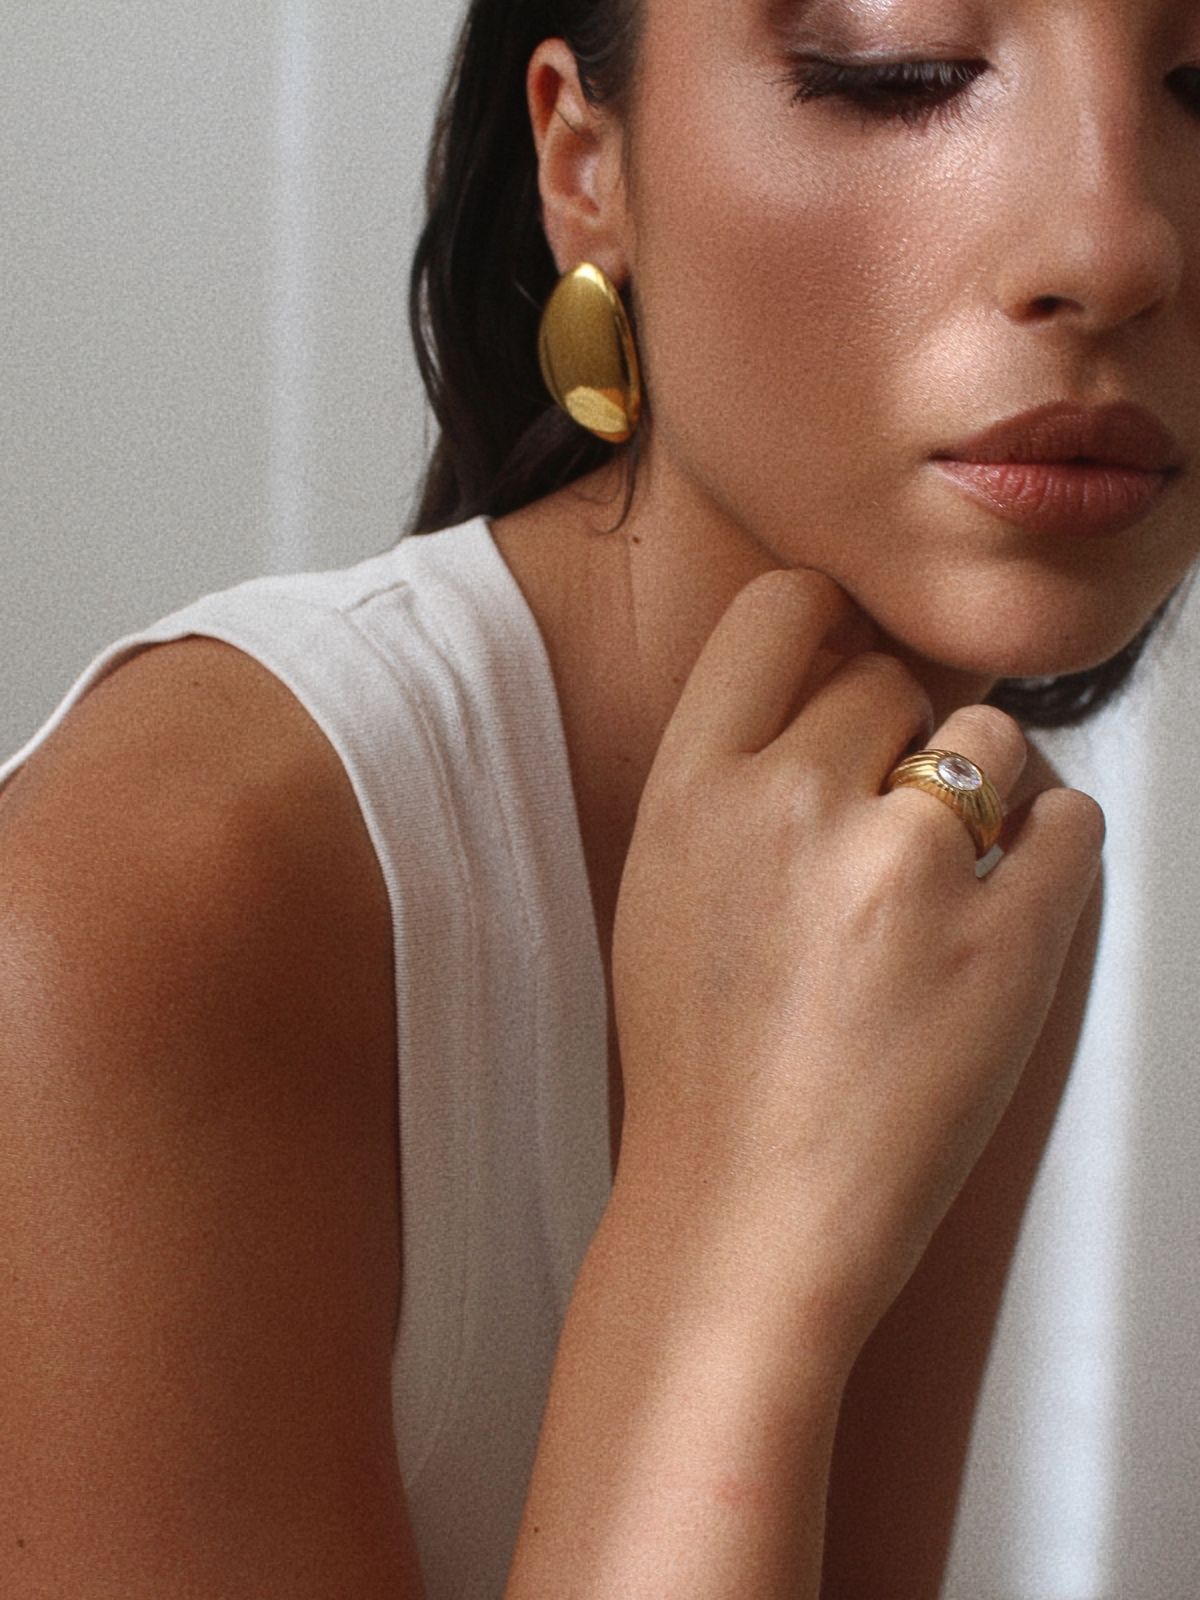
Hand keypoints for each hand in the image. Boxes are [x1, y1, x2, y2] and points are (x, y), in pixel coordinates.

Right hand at [609, 567, 1104, 1366]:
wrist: (744, 1217)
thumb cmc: (700, 1063)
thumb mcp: (663, 889)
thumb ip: (732, 777)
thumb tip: (834, 686)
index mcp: (691, 791)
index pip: (779, 608)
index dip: (826, 624)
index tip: (848, 665)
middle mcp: (790, 806)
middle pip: (892, 678)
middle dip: (898, 738)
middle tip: (887, 828)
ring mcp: (901, 872)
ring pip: (992, 739)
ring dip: (983, 793)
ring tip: (947, 879)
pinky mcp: (1005, 942)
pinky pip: (1069, 822)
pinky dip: (1049, 852)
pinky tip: (1002, 907)